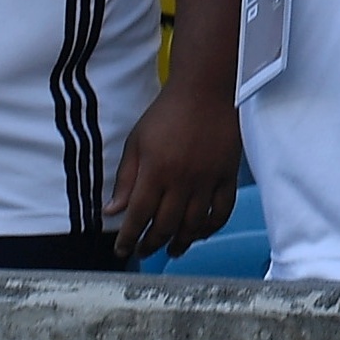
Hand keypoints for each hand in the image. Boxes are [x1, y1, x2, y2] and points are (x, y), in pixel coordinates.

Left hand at [105, 78, 241, 259]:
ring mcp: (207, 178)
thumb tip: (112, 212)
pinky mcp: (228, 174)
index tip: (122, 249)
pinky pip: (222, 210)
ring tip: (171, 250)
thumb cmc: (167, 112)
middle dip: (150, 245)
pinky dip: (212, 227)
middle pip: (165, 226)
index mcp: (155, 171)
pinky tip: (201, 233)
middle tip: (143, 251)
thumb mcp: (136, 142)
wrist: (206, 88)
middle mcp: (182, 180)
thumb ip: (125, 179)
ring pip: (193, 224)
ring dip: (180, 243)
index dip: (127, 239)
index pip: (138, 217)